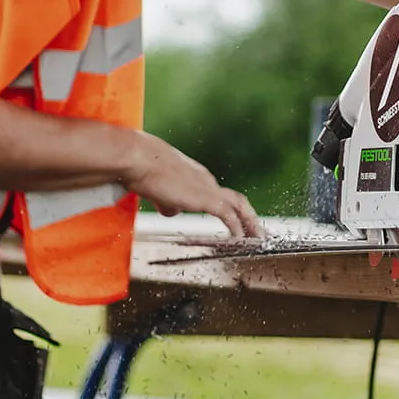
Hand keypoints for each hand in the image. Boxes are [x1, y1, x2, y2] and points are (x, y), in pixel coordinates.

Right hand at [121, 132, 265, 238]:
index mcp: (197, 176)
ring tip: (257, 239)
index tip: (236, 222)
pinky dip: (237, 228)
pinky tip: (240, 240)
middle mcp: (206, 180)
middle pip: (235, 199)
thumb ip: (167, 199)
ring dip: (250, 223)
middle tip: (256, 232)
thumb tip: (171, 210)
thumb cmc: (142, 168)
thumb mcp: (157, 187)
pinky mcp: (205, 198)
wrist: (140, 158)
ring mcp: (208, 188)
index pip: (219, 194)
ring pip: (238, 206)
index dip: (230, 209)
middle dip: (248, 216)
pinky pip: (228, 216)